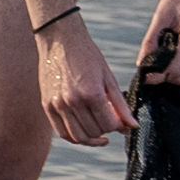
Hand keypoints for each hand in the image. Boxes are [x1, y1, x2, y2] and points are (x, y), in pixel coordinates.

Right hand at [37, 11, 130, 145]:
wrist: (60, 40)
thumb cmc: (87, 56)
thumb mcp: (109, 78)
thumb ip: (120, 105)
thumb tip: (132, 126)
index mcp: (91, 93)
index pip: (109, 125)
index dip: (119, 126)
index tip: (123, 123)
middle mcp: (71, 101)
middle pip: (94, 132)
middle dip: (106, 131)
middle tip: (112, 124)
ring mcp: (57, 104)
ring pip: (78, 137)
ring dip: (92, 138)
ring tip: (100, 133)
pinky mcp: (47, 105)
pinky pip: (62, 132)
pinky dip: (75, 137)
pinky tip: (85, 132)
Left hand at [135, 0, 179, 88]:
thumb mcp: (160, 17)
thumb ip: (150, 41)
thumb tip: (141, 64)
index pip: (176, 70)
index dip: (158, 77)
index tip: (145, 77)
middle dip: (166, 78)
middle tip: (151, 71)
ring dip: (174, 71)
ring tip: (162, 56)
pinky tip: (174, 51)